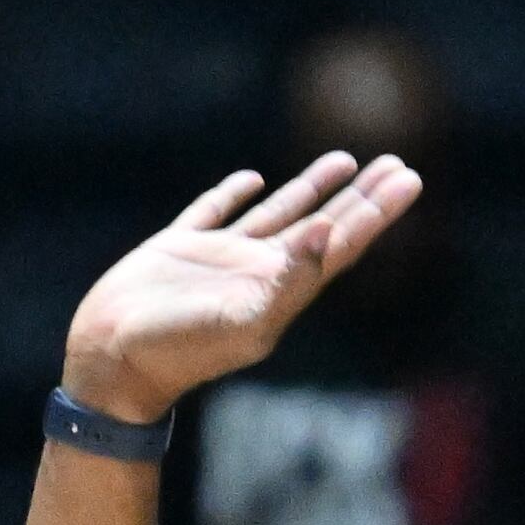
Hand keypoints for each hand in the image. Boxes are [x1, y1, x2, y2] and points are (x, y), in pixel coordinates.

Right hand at [63, 152, 425, 425]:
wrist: (113, 364)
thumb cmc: (178, 350)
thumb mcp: (243, 320)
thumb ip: (289, 280)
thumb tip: (326, 231)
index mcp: (282, 290)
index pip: (342, 243)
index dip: (378, 212)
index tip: (410, 178)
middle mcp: (260, 272)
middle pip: (325, 225)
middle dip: (363, 197)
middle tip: (400, 164)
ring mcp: (221, 260)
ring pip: (279, 213)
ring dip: (314, 189)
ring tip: (347, 160)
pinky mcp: (180, 250)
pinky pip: (216, 212)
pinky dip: (236, 194)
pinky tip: (252, 178)